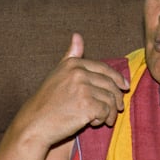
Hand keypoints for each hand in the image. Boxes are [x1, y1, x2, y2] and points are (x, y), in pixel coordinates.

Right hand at [11, 33, 129, 148]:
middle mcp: (78, 73)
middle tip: (119, 108)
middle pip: (110, 84)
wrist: (34, 124)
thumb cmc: (47, 101)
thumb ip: (71, 55)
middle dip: (117, 97)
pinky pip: (106, 111)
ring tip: (106, 119)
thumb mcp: (58, 73)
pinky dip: (103, 119)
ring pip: (110, 99)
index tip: (125, 86)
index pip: (104, 68)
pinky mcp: (87, 105)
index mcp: (73, 63)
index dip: (118, 78)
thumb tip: (77, 35)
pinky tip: (94, 123)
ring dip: (110, 111)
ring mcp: (83, 88)